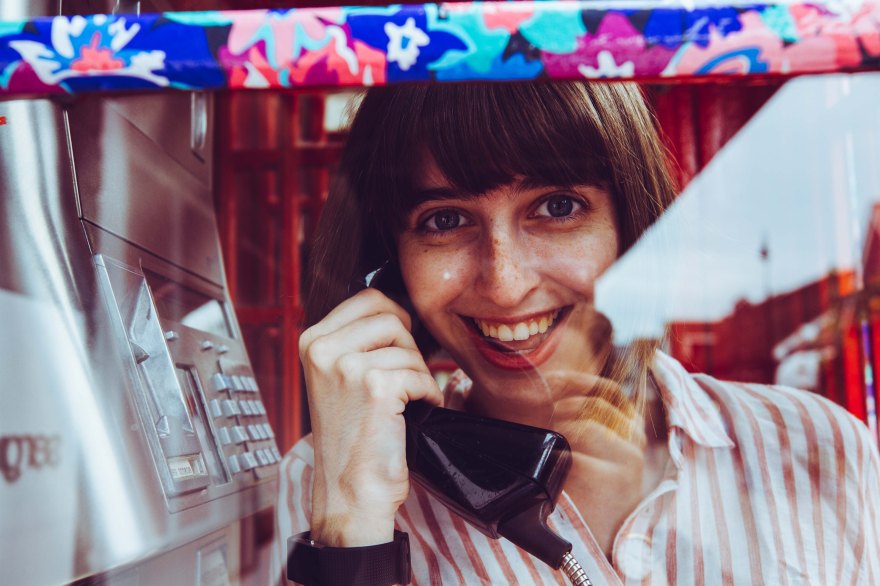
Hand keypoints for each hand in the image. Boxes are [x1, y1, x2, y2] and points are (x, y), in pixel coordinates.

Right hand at [299, 288, 443, 546]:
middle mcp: (322, 350)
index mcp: (311, 341)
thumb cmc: (351, 436)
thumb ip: (356, 339)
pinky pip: (420, 375)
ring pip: (409, 348)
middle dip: (408, 348)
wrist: (349, 490)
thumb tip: (399, 309)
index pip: (368, 299)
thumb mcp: (337, 376)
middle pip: (391, 317)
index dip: (395, 320)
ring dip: (418, 375)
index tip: (398, 346)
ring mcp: (346, 367)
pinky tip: (413, 413)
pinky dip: (427, 395)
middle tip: (404, 378)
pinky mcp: (375, 387)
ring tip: (404, 401)